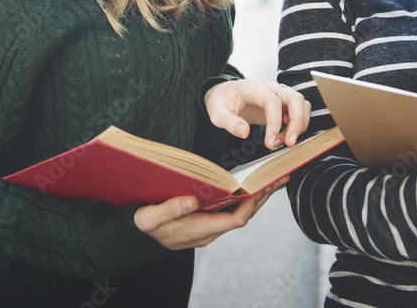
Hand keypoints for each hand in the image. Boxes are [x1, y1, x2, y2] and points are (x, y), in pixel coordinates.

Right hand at [133, 179, 286, 249]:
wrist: (138, 237)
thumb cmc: (145, 225)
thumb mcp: (150, 217)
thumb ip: (170, 209)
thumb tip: (193, 199)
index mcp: (200, 229)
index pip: (235, 221)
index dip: (251, 206)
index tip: (262, 189)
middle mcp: (209, 230)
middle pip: (243, 216)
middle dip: (261, 197)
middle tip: (278, 178)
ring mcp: (208, 226)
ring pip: (239, 213)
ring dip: (255, 197)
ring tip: (270, 178)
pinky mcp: (206, 220)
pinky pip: (230, 210)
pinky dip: (242, 197)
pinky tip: (248, 185)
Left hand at [204, 79, 310, 147]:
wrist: (223, 93)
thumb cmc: (221, 101)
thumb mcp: (217, 113)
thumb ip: (229, 123)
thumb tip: (244, 133)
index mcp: (252, 87)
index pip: (272, 101)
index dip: (275, 122)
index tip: (270, 142)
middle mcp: (269, 87)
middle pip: (295, 98)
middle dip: (297, 122)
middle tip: (289, 143)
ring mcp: (278, 94)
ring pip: (301, 103)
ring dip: (299, 124)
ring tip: (283, 141)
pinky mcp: (282, 103)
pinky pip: (298, 111)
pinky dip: (296, 125)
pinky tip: (283, 136)